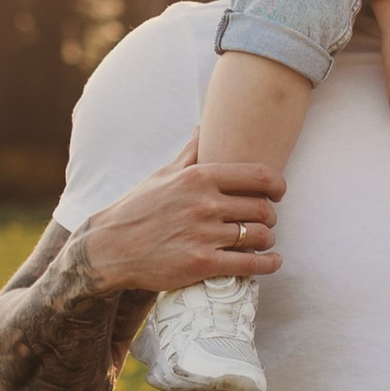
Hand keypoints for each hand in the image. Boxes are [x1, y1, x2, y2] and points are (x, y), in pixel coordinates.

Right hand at [82, 141, 284, 293]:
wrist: (110, 247)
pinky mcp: (202, 264)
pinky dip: (268, 264)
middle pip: (263, 208)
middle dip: (270, 216)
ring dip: (268, 240)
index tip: (279, 193)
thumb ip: (190, 152)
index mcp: (199, 178)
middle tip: (266, 221)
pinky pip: (250, 264)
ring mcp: (204, 235)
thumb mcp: (163, 174)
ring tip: (263, 242)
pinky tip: (272, 261)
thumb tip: (203, 126)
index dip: (277, 185)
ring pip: (260, 235)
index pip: (258, 175)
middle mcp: (204, 204)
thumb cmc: (138, 208)